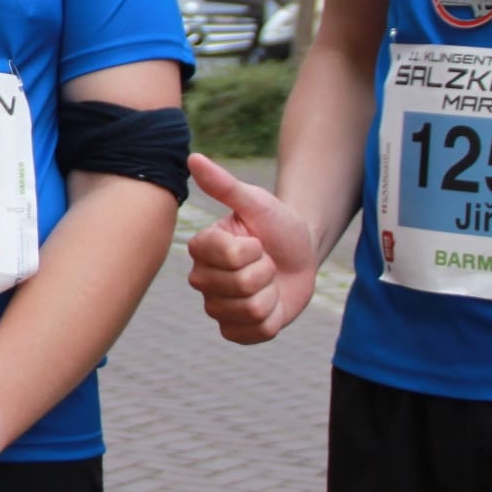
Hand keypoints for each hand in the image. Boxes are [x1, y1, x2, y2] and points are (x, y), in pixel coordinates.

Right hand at [185, 154, 318, 343]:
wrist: (298, 252)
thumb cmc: (274, 223)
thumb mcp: (255, 201)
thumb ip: (223, 185)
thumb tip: (193, 157)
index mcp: (201, 248)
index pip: (230, 257)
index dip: (254, 250)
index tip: (257, 240)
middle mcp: (202, 279)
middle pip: (241, 287)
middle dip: (266, 272)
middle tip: (266, 262)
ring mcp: (216, 307)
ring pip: (251, 311)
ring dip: (272, 295)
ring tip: (268, 282)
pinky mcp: (233, 330)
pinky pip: (256, 333)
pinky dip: (273, 319)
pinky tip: (269, 304)